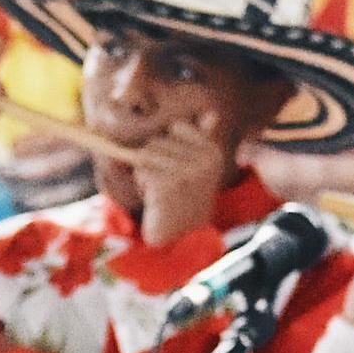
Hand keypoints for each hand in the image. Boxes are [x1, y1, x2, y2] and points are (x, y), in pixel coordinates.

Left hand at [121, 119, 236, 248]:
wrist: (178, 238)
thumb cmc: (182, 200)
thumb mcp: (196, 168)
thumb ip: (201, 140)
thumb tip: (212, 113)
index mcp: (213, 152)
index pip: (176, 127)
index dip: (169, 147)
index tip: (178, 170)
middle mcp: (204, 160)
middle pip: (158, 141)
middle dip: (154, 162)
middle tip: (168, 186)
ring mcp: (187, 172)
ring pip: (146, 154)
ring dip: (146, 174)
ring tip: (161, 193)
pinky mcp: (167, 184)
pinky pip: (140, 170)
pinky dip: (141, 184)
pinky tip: (155, 201)